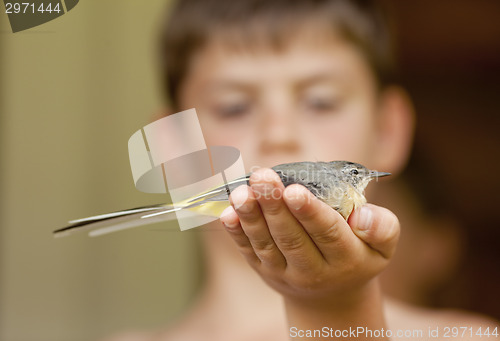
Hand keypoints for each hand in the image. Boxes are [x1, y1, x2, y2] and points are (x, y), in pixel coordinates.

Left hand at [220, 167, 399, 305]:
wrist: (331, 294)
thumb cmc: (358, 255)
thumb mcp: (383, 246)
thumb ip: (382, 227)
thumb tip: (363, 214)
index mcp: (346, 259)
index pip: (328, 234)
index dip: (310, 212)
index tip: (294, 190)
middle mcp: (313, 270)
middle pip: (291, 238)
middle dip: (275, 206)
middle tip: (263, 178)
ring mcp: (285, 272)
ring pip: (266, 245)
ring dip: (251, 217)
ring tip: (241, 192)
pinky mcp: (264, 270)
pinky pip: (249, 252)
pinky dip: (236, 233)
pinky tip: (227, 213)